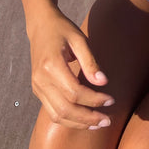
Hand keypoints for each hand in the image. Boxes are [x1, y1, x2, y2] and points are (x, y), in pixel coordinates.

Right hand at [29, 9, 114, 129]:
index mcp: (51, 65)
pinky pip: (52, 111)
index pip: (74, 92)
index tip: (110, 100)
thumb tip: (103, 82)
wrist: (40, 25)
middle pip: (65, 109)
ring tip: (97, 124)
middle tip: (107, 120)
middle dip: (88, 118)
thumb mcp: (79, 39)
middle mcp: (41, 79)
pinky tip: (83, 119)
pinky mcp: (37, 90)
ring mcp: (37, 86)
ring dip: (78, 123)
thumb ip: (90, 62)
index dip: (94, 99)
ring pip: (57, 115)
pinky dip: (68, 119)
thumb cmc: (62, 29)